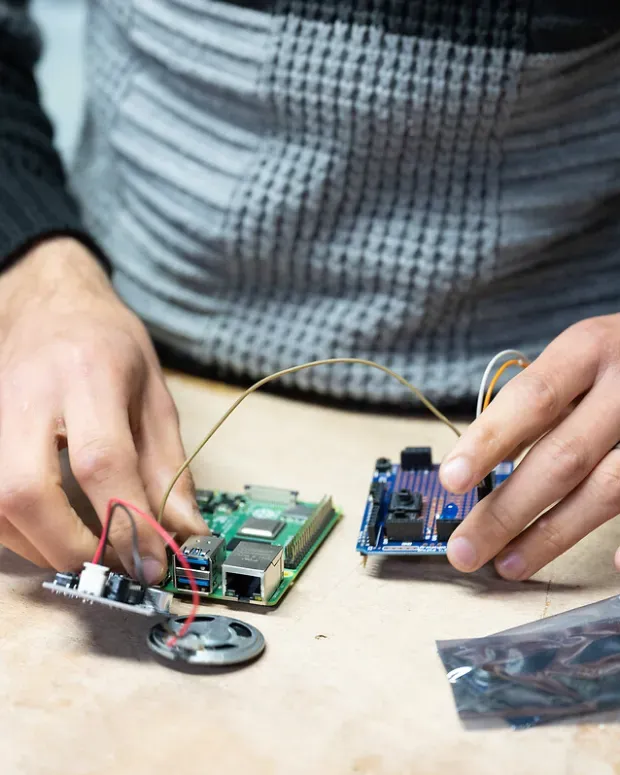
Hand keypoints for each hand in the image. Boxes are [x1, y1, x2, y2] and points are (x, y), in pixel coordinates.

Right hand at [0, 237, 206, 581]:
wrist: (46, 303)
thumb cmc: (106, 344)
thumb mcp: (154, 395)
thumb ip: (169, 466)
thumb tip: (186, 532)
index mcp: (88, 372)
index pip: (101, 460)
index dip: (128, 522)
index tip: (154, 562)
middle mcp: (28, 393)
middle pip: (28, 492)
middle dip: (74, 547)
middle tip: (116, 567)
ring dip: (44, 548)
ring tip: (91, 552)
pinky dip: (19, 534)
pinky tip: (52, 532)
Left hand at [439, 315, 619, 579]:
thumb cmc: (615, 356)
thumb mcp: (575, 357)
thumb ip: (538, 402)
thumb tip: (482, 455)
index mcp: (589, 350)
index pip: (532, 400)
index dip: (489, 441)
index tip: (449, 480)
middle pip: (563, 457)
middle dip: (508, 510)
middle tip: (464, 548)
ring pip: (606, 490)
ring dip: (551, 536)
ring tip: (507, 564)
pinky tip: (610, 569)